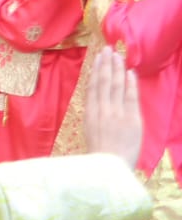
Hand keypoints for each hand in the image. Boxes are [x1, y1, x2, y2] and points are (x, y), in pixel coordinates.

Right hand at [84, 48, 142, 168]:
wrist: (108, 170)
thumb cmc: (98, 155)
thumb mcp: (89, 133)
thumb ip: (93, 116)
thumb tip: (95, 102)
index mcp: (90, 113)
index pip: (93, 87)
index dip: (95, 70)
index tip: (97, 58)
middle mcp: (101, 110)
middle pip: (103, 82)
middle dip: (105, 64)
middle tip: (108, 49)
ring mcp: (116, 113)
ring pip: (115, 86)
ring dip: (117, 68)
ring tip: (118, 55)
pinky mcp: (131, 120)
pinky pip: (130, 97)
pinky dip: (130, 83)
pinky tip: (130, 72)